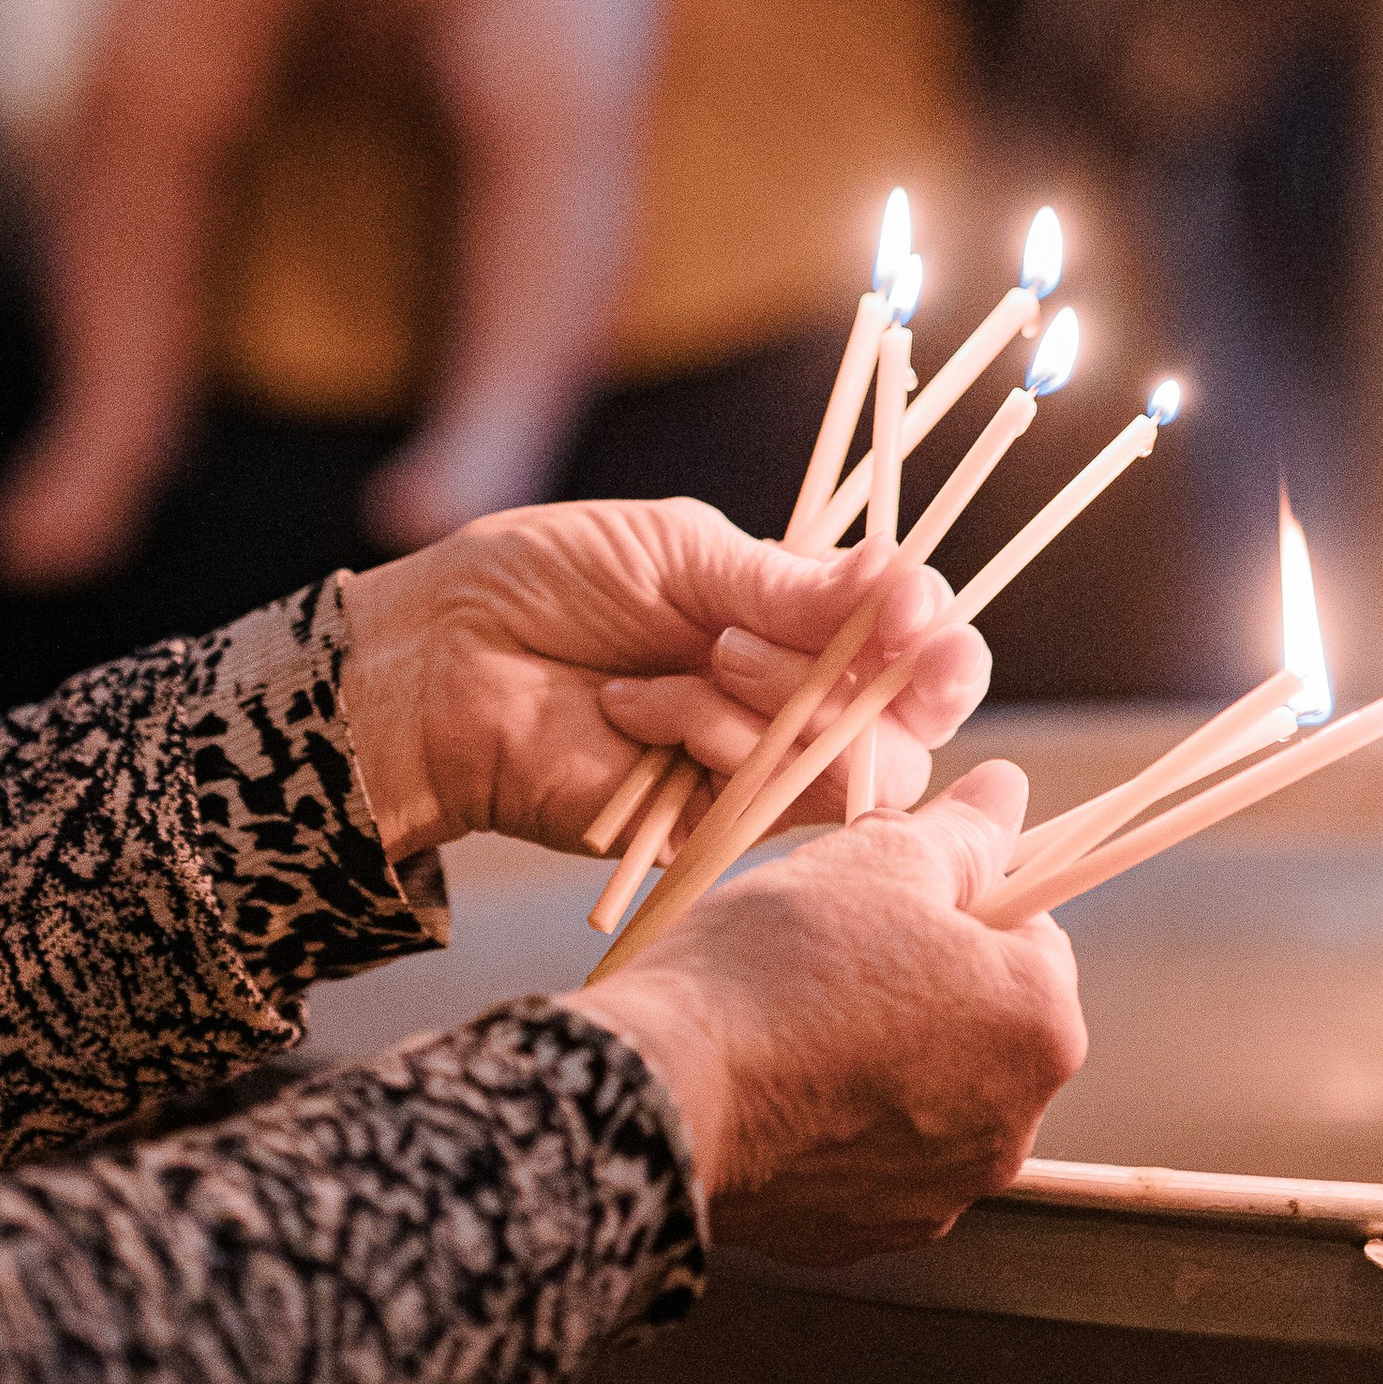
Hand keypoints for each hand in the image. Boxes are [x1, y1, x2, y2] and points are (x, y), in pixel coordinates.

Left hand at [341, 498, 991, 861]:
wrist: (444, 660)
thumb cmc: (549, 584)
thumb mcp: (682, 553)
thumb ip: (794, 585)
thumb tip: (908, 583)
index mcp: (800, 625)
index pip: (922, 650)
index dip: (938, 636)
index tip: (911, 608)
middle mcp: (797, 704)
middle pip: (915, 725)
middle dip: (864, 671)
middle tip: (754, 631)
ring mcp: (758, 772)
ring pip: (860, 773)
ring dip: (781, 702)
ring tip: (698, 658)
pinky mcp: (711, 830)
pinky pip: (775, 801)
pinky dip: (717, 739)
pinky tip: (634, 707)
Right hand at [578, 762, 1088, 1263]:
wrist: (664, 1094)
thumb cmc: (780, 961)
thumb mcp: (878, 862)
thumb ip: (963, 834)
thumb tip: (1009, 791)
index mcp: (1040, 1029)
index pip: (1032, 937)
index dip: (960, 900)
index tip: (886, 896)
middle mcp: (1012, 1130)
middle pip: (981, 1023)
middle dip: (924, 984)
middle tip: (833, 949)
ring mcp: (936, 1196)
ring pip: (923, 1093)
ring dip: (881, 1056)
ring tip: (795, 1017)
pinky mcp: (860, 1236)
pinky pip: (864, 1158)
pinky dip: (832, 1122)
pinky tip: (773, 1084)